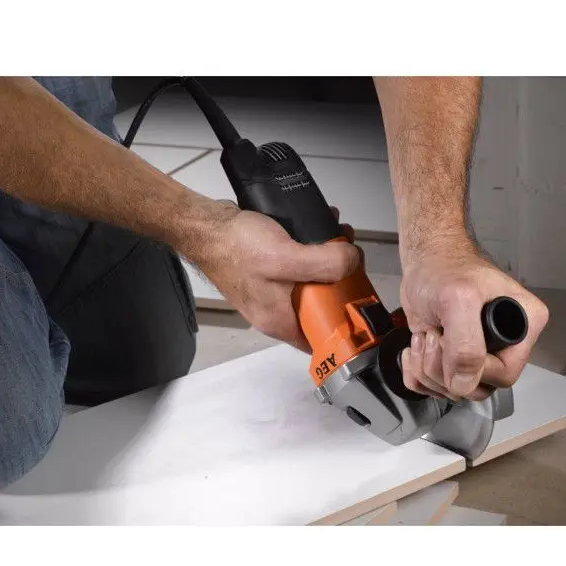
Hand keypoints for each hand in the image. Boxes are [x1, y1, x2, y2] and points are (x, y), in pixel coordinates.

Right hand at [187, 200, 358, 351]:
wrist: (204, 226)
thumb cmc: (234, 247)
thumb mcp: (285, 258)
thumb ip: (324, 265)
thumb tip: (354, 262)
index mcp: (279, 321)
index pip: (320, 340)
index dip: (344, 325)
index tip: (362, 302)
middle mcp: (275, 311)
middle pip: (320, 306)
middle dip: (341, 282)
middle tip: (353, 261)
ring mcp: (271, 291)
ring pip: (312, 283)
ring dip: (330, 262)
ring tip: (340, 240)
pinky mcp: (268, 271)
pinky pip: (300, 266)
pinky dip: (313, 251)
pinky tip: (322, 232)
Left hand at [400, 248, 548, 400]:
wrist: (422, 264)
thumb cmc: (444, 270)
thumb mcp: (457, 299)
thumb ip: (466, 344)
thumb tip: (465, 383)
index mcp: (522, 327)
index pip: (505, 374)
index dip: (472, 368)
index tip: (448, 339)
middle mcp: (504, 345)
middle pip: (477, 387)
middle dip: (444, 368)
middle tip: (433, 336)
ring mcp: (478, 355)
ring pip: (455, 390)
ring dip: (427, 368)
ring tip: (424, 336)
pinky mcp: (452, 360)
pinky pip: (434, 388)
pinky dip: (416, 372)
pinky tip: (416, 347)